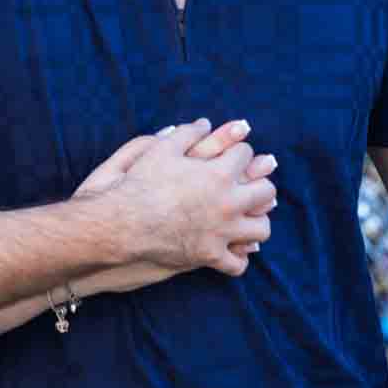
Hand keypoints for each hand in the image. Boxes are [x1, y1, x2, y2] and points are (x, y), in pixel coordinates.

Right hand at [79, 119, 276, 275]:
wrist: (122, 224)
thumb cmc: (139, 184)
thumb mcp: (160, 149)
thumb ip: (186, 134)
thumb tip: (205, 122)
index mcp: (218, 173)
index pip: (245, 155)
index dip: (239, 151)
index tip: (232, 154)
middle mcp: (227, 203)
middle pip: (266, 191)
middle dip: (260, 184)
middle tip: (249, 184)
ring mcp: (222, 233)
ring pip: (261, 230)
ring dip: (256, 221)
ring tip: (247, 217)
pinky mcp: (210, 256)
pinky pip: (237, 264)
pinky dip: (238, 258)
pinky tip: (234, 251)